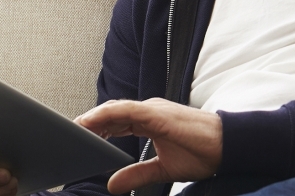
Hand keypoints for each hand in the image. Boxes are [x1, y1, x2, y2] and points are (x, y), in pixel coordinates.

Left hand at [74, 98, 221, 194]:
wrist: (227, 146)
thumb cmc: (202, 153)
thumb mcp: (162, 169)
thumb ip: (136, 175)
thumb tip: (112, 185)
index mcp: (149, 120)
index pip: (115, 121)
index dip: (95, 127)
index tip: (77, 138)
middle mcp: (148, 111)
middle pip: (110, 113)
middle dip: (88, 123)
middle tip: (67, 134)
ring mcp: (153, 109)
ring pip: (114, 109)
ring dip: (92, 118)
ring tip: (73, 128)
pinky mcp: (157, 113)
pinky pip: (126, 111)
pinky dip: (106, 115)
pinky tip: (92, 123)